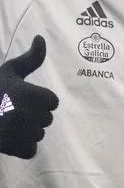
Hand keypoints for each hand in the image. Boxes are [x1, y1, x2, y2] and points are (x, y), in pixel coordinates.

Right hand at [0, 36, 58, 158]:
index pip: (53, 102)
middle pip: (47, 119)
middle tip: (11, 111)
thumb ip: (31, 59)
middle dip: (33, 116)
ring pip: (39, 135)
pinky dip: (21, 147)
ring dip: (27, 131)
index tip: (21, 98)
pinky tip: (7, 137)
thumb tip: (41, 37)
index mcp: (28, 94)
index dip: (39, 100)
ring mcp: (20, 134)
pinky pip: (31, 150)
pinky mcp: (14, 150)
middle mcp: (26, 114)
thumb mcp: (10, 71)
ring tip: (6, 123)